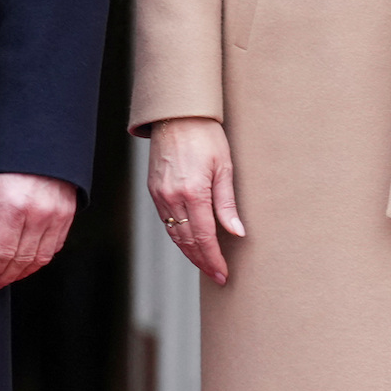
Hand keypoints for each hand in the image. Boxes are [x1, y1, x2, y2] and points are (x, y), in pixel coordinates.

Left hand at [0, 171, 77, 288]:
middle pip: (22, 259)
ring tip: (9, 276)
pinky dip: (41, 260)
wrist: (39, 146)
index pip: (2, 252)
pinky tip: (28, 263)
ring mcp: (56, 217)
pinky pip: (55, 247)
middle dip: (6, 275)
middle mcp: (38, 215)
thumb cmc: (7, 166)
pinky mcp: (67, 216)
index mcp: (14, 208)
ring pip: (40, 258)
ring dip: (23, 272)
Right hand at [148, 116, 241, 284]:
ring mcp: (159, 193)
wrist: (176, 115)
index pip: (204, 236)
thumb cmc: (204, 135)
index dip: (214, 258)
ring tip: (204, 263)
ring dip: (189, 252)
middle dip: (202, 260)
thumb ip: (227, 203)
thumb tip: (236, 232)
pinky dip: (178, 235)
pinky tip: (189, 241)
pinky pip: (166, 220)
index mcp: (192, 191)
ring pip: (174, 233)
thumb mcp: (224, 167)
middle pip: (187, 240)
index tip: (223, 273)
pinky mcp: (154, 189)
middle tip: (216, 274)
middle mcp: (171, 196)